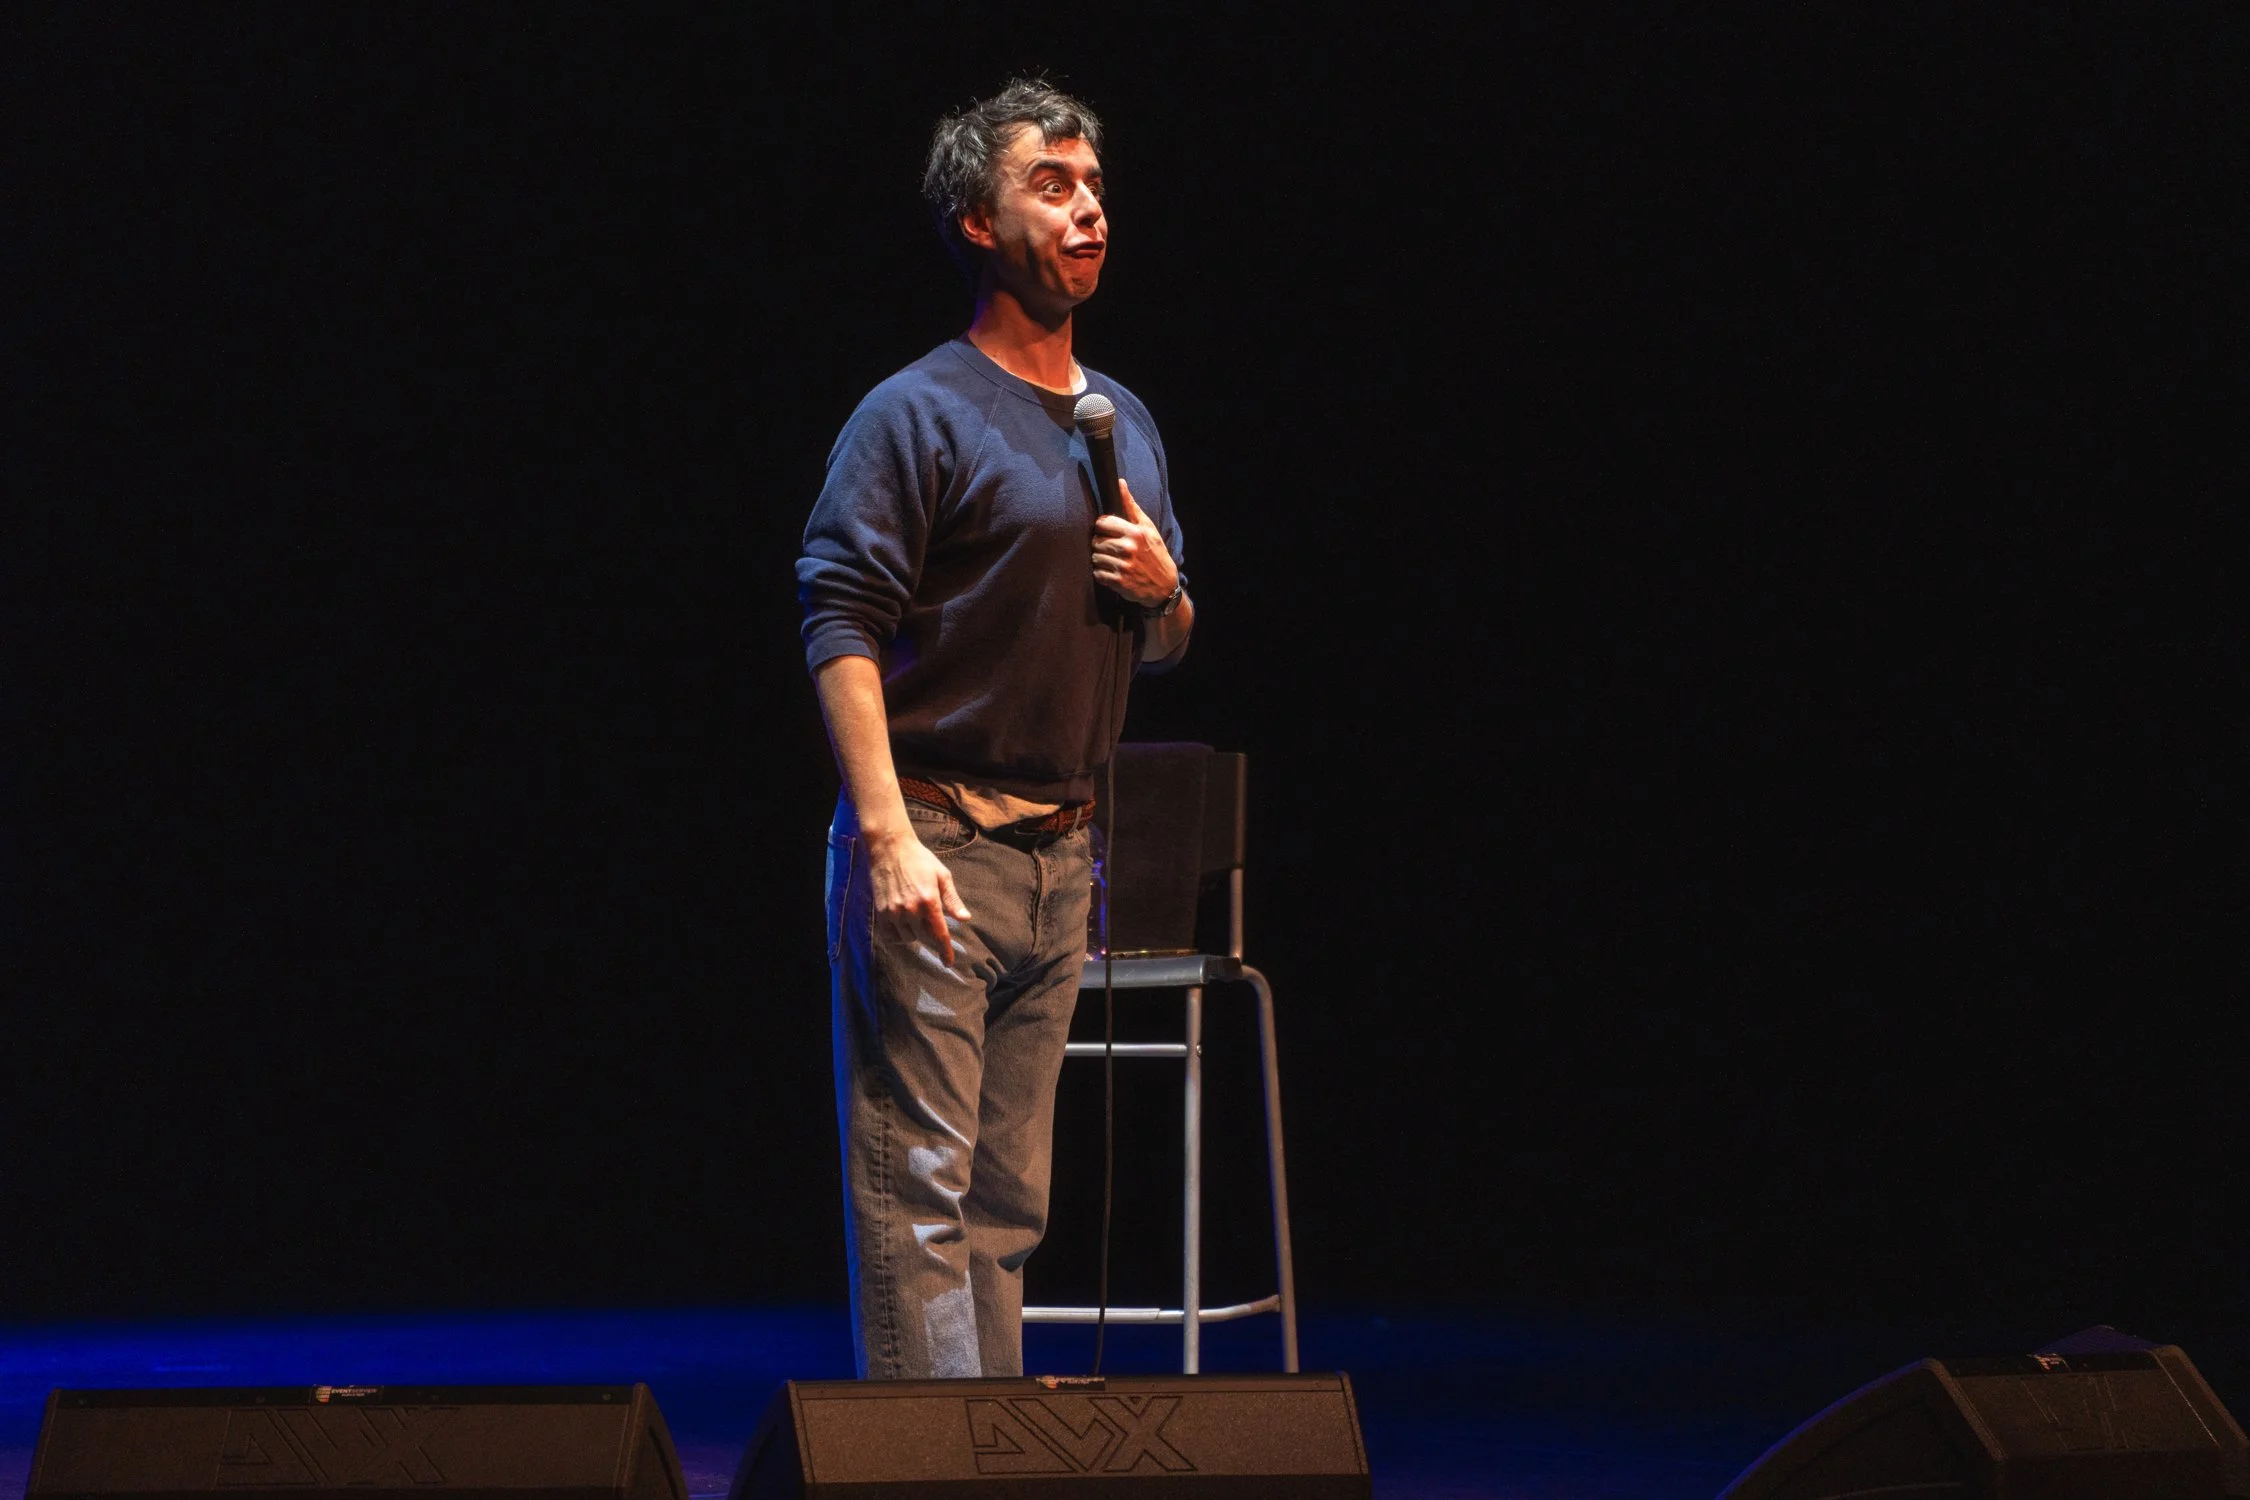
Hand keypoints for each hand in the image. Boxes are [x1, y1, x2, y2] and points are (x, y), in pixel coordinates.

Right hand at [865, 827, 972, 965]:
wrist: (889, 848)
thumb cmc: (919, 859)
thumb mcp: (942, 876)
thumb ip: (952, 899)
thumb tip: (965, 919)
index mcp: (929, 900)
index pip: (939, 934)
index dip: (945, 951)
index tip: (949, 962)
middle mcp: (911, 909)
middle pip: (925, 938)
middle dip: (933, 939)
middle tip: (935, 930)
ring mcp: (894, 912)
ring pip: (909, 938)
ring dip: (916, 935)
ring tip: (918, 919)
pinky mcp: (881, 912)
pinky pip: (891, 935)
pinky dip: (899, 935)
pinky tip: (904, 925)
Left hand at [1091, 479, 1177, 608]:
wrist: (1165, 586)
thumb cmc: (1155, 552)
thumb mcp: (1147, 528)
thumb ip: (1131, 506)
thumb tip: (1120, 482)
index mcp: (1135, 533)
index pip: (1102, 523)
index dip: (1103, 528)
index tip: (1109, 533)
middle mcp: (1128, 549)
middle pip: (1096, 541)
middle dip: (1101, 545)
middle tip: (1112, 549)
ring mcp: (1123, 566)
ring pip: (1095, 557)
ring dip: (1101, 560)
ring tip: (1113, 561)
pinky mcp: (1119, 582)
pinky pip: (1097, 574)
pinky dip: (1102, 574)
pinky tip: (1113, 572)